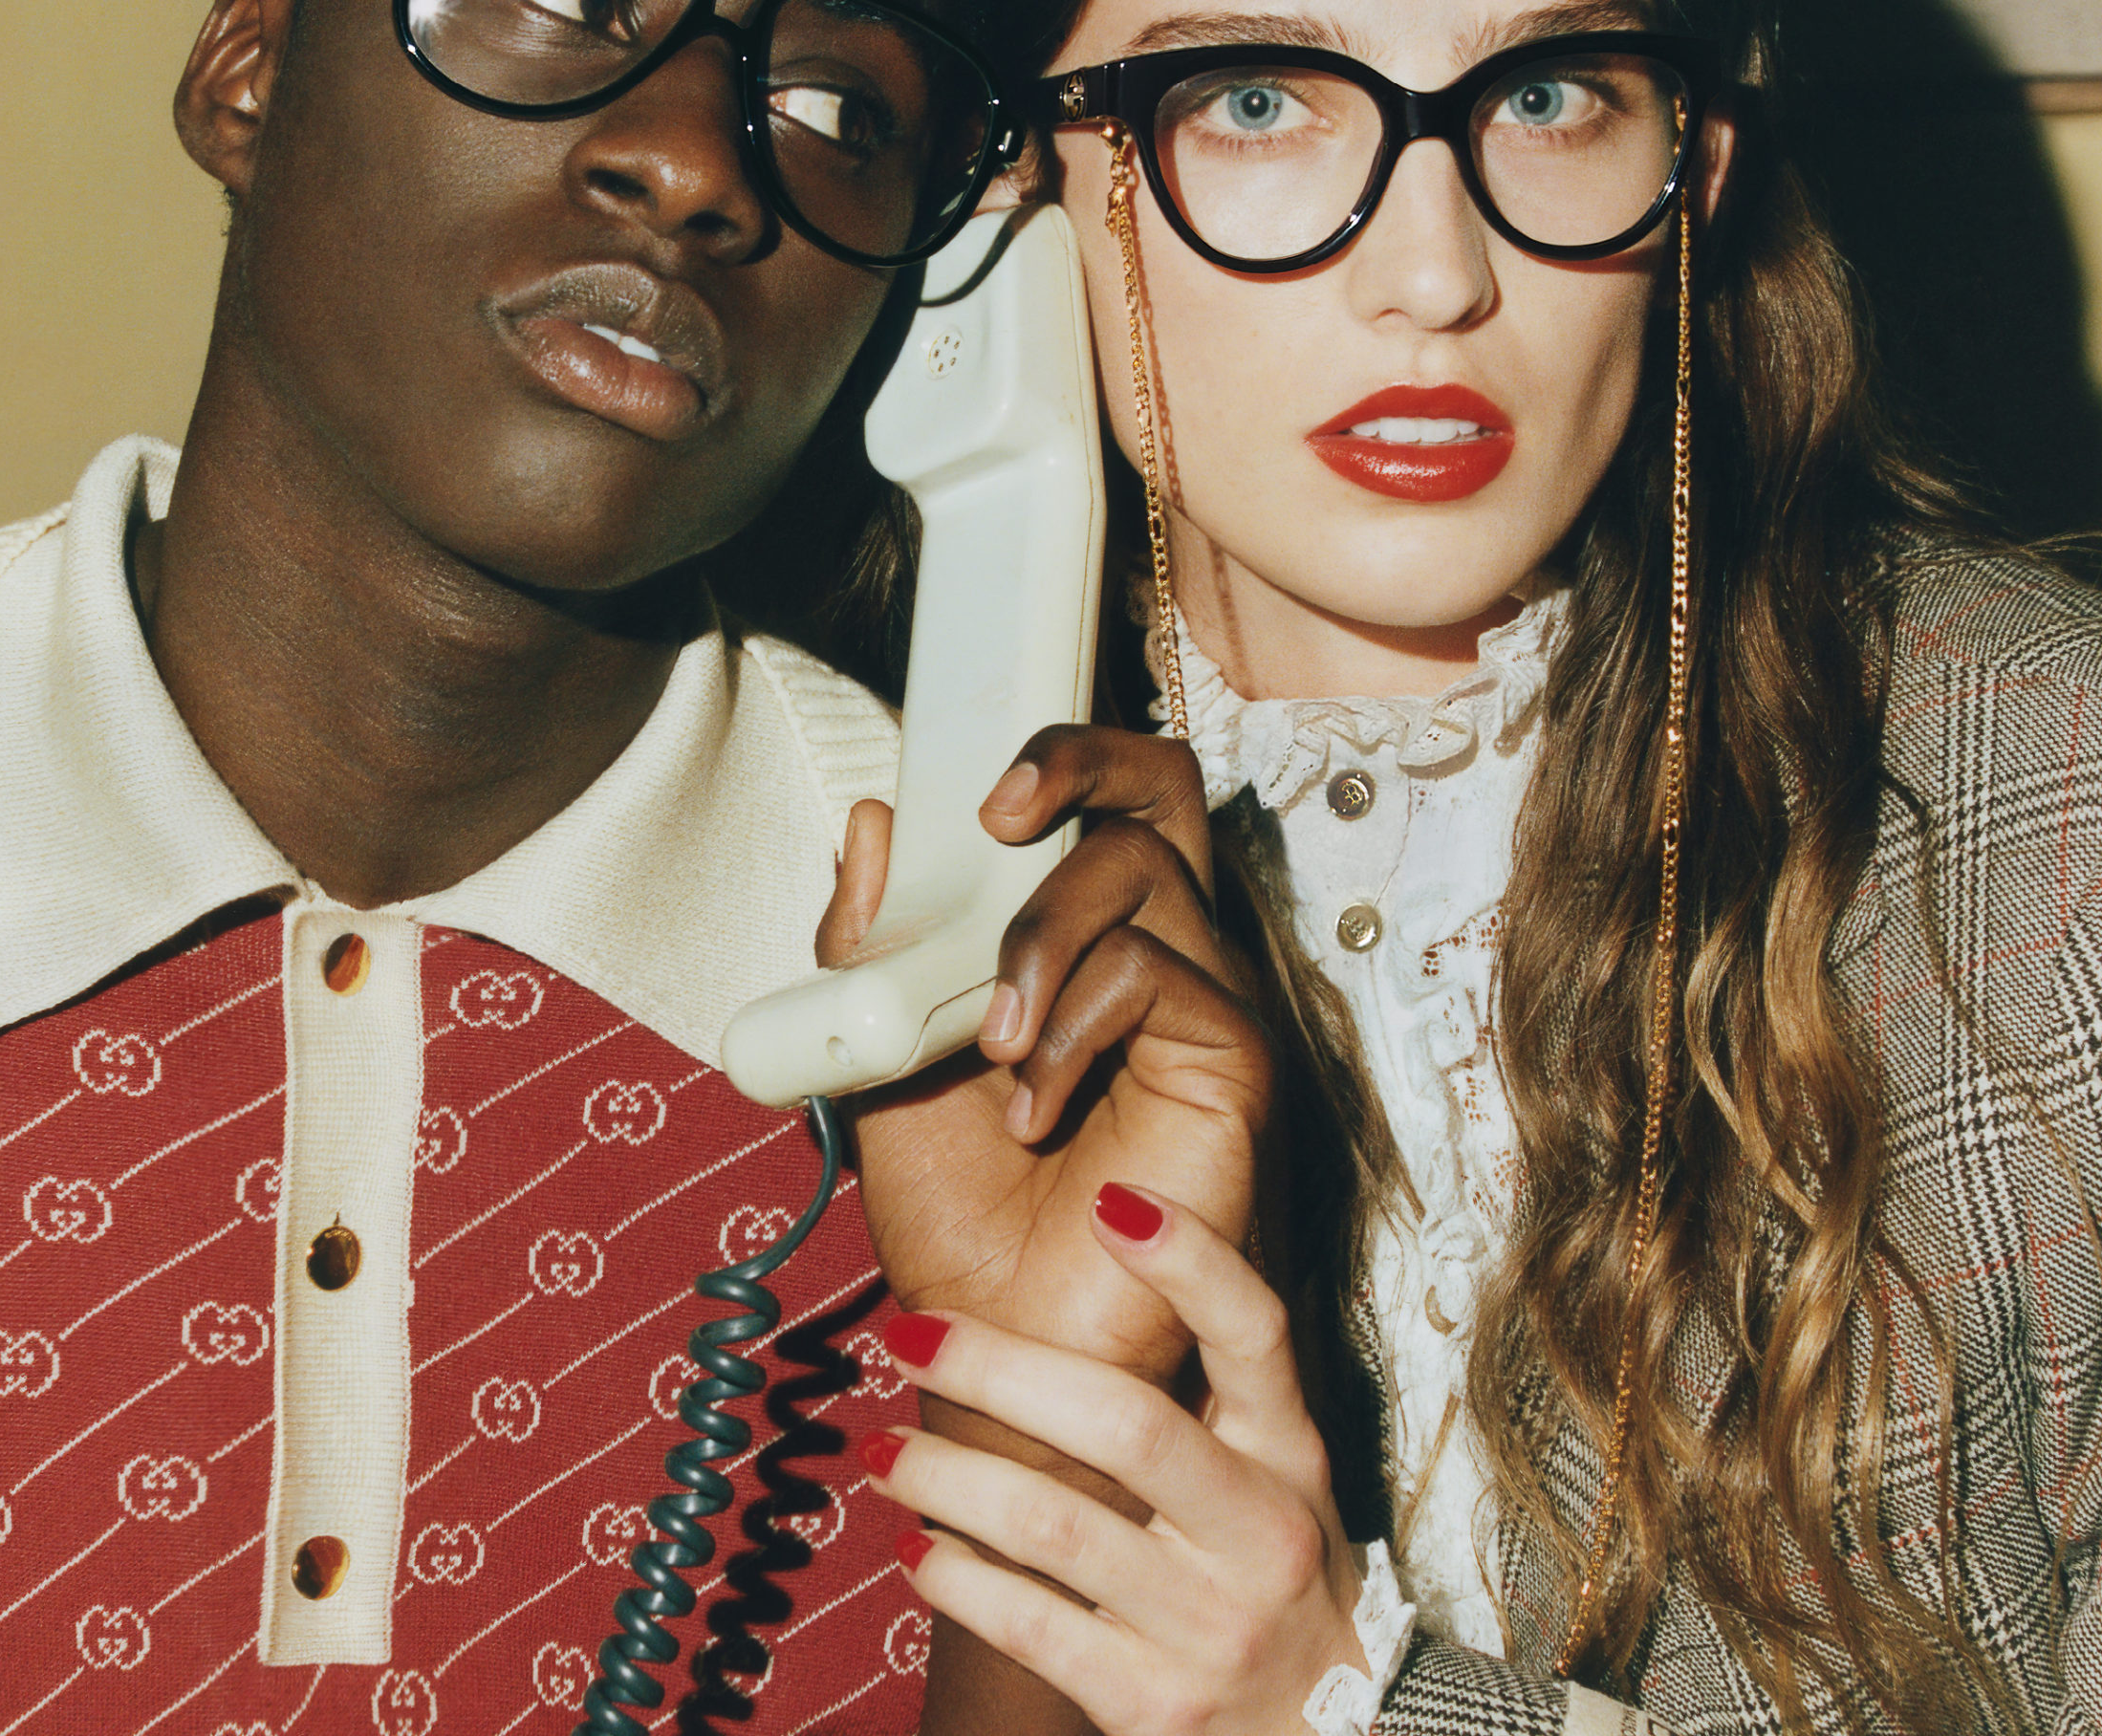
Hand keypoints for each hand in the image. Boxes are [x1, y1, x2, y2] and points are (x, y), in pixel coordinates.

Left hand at [819, 725, 1268, 1387]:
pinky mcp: (1233, 1060)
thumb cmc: (960, 1212)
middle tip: (997, 816)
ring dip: (1034, 942)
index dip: (1054, 758)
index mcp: (1084, 938)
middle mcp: (1160, 949)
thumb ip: (874, 946)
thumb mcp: (885, 1054)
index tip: (965, 795)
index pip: (1102, 797)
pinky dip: (1069, 1026)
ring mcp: (1203, 1000)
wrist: (995, 1343)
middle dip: (1078, 763)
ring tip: (987, 1047)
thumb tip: (868, 824)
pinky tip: (1033, 1107)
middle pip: (1159, 786)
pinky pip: (1153, 973)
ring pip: (1137, 871)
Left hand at [867, 1187, 1370, 1735]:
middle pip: (1125, 1424)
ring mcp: (1209, 1624)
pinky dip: (960, 1580)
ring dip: (949, 1476)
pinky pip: (1034, 1630)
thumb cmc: (1268, 1565)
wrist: (1332, 1731)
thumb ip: (1204, 1381)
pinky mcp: (1156, 1707)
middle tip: (909, 1331)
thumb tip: (1094, 1249)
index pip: (1255, 1336)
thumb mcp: (1272, 1467)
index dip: (1190, 1263)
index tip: (1107, 1199)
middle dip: (1001, 1369)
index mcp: (1288, 1451)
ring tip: (881, 1450)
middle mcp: (1259, 1531)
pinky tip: (916, 1547)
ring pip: (1057, 1528)